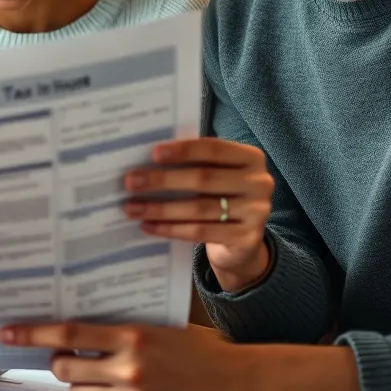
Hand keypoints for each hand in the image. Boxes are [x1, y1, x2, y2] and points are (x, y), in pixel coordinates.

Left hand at [0, 321, 260, 390]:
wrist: (235, 380)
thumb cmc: (196, 348)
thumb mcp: (155, 327)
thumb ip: (116, 329)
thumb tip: (72, 330)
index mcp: (130, 336)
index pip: (67, 334)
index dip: (32, 333)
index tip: (7, 333)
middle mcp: (128, 368)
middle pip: (64, 368)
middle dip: (60, 363)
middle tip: (68, 358)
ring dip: (79, 386)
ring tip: (99, 377)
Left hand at [123, 138, 273, 291]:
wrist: (242, 241)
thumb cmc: (219, 196)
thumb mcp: (215, 174)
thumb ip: (193, 164)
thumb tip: (145, 160)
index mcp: (251, 158)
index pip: (214, 149)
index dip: (183, 150)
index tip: (153, 153)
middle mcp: (260, 182)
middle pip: (204, 179)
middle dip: (163, 180)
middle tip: (131, 182)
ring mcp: (257, 212)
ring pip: (200, 208)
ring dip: (161, 208)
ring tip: (132, 207)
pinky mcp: (247, 238)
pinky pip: (201, 232)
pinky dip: (171, 229)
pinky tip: (149, 226)